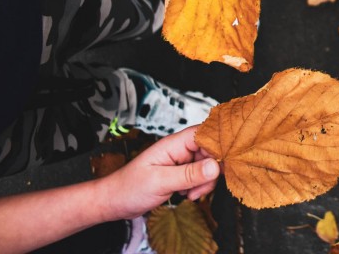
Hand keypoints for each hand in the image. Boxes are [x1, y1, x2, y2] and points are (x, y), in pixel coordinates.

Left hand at [99, 126, 219, 220]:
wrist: (114, 203)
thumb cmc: (129, 188)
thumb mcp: (160, 182)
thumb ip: (189, 174)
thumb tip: (215, 167)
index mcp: (173, 144)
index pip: (204, 135)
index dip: (217, 146)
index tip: (225, 162)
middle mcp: (179, 150)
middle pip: (209, 152)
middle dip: (211, 170)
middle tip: (202, 186)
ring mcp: (180, 162)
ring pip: (207, 166)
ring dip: (204, 182)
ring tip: (190, 194)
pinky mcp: (180, 174)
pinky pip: (199, 177)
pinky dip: (198, 187)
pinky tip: (187, 195)